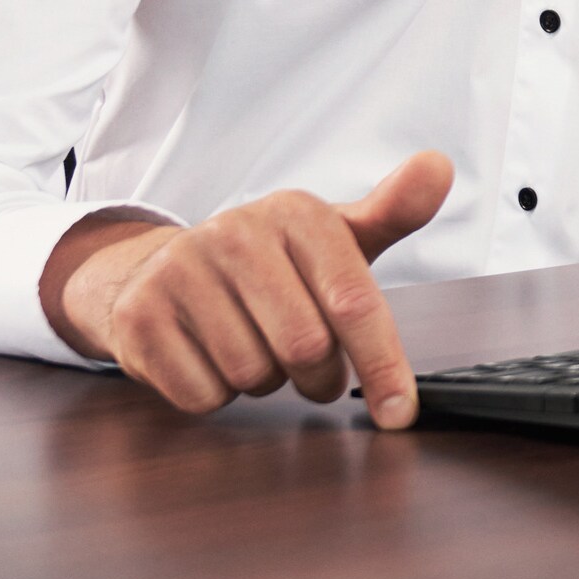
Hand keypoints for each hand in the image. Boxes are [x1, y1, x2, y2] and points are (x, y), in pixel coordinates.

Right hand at [40, 152, 454, 428]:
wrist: (163, 269)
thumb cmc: (273, 264)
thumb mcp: (335, 237)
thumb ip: (393, 211)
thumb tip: (439, 167)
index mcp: (296, 213)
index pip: (354, 300)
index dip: (383, 363)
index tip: (400, 412)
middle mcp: (235, 232)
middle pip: (305, 347)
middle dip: (318, 375)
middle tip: (312, 368)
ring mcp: (180, 271)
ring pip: (253, 374)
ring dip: (265, 382)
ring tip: (255, 348)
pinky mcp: (140, 316)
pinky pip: (202, 394)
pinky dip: (216, 394)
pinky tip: (211, 358)